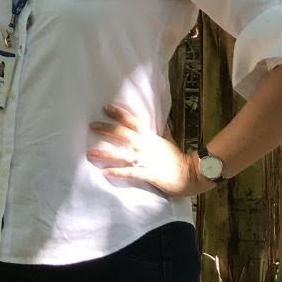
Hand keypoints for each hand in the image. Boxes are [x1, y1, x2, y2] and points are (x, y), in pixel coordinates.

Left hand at [88, 103, 212, 197]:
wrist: (192, 174)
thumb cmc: (178, 158)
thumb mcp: (168, 140)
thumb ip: (159, 131)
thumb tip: (155, 121)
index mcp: (151, 137)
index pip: (133, 121)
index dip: (120, 114)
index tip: (106, 108)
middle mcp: (146, 146)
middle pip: (123, 134)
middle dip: (107, 129)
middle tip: (92, 125)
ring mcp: (146, 160)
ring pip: (122, 154)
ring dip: (105, 154)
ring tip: (90, 153)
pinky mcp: (148, 174)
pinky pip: (130, 172)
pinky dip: (117, 172)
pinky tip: (105, 173)